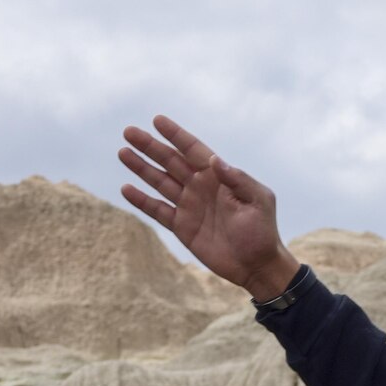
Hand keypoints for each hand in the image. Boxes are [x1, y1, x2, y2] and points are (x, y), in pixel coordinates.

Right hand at [119, 116, 300, 300]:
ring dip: (142, 168)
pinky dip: (142, 201)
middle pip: (170, 161)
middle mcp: (200, 186)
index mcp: (218, 176)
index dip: (175, 135)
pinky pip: (158, 210)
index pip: (193, 150)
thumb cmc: (262, 231)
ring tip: (123, 152)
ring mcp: (189, 206)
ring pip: (160, 182)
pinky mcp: (182, 226)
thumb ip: (237, 179)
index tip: (157, 120)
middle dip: (150, 147)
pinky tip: (126, 189)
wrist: (256, 265)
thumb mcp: (257, 200)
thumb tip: (215, 160)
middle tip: (129, 132)